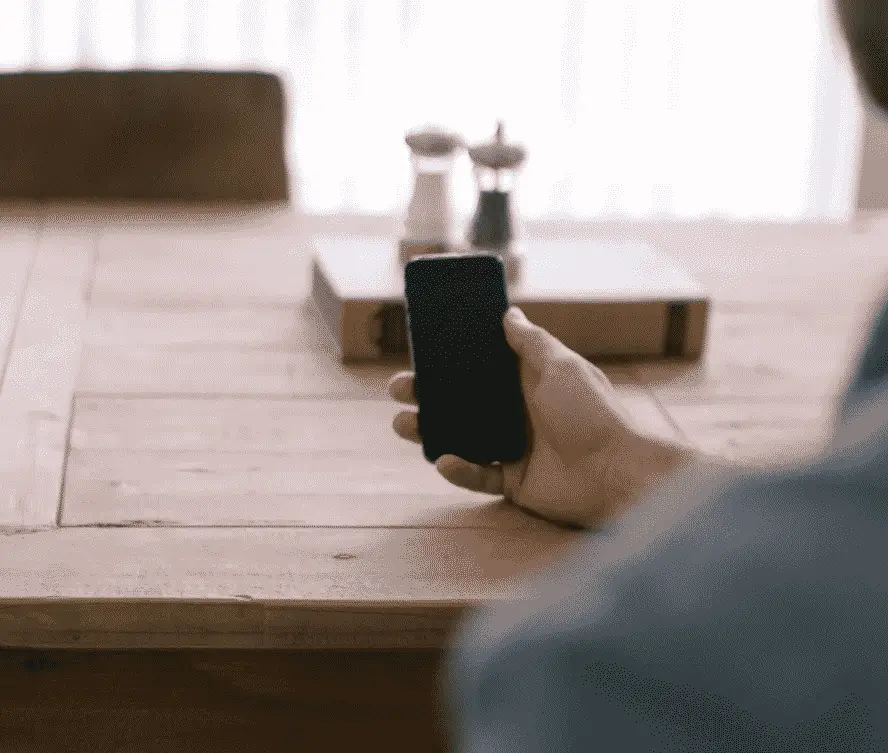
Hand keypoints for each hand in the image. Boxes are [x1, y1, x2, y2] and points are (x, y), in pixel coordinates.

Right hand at [388, 307, 696, 528]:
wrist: (616, 471)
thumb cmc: (593, 413)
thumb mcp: (561, 367)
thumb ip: (532, 342)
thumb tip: (508, 312)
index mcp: (526, 381)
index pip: (479, 365)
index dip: (450, 357)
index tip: (420, 349)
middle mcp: (516, 411)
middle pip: (461, 400)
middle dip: (426, 394)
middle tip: (399, 387)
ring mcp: (513, 447)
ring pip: (461, 437)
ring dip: (430, 430)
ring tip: (402, 423)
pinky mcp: (514, 481)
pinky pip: (478, 475)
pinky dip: (459, 470)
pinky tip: (445, 461)